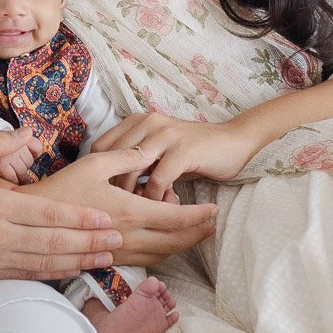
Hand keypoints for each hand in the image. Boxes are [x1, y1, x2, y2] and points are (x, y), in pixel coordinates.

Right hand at [0, 127, 123, 282]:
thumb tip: (29, 130)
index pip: (48, 214)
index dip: (81, 218)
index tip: (107, 217)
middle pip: (54, 242)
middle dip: (90, 241)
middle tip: (119, 238)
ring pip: (45, 263)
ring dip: (80, 260)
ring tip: (108, 256)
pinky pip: (29, 276)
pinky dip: (55, 273)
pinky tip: (75, 268)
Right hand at [20, 149, 217, 265]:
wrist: (34, 221)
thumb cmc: (63, 188)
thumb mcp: (94, 163)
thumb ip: (126, 156)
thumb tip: (150, 150)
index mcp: (129, 211)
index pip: (175, 217)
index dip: (198, 215)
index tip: (214, 210)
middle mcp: (128, 235)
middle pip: (175, 241)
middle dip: (198, 233)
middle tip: (213, 224)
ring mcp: (120, 250)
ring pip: (163, 253)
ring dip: (183, 244)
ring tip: (195, 231)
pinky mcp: (112, 258)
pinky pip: (147, 258)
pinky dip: (163, 250)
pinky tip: (165, 238)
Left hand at [91, 112, 262, 201]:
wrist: (233, 141)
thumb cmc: (192, 151)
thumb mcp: (158, 152)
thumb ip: (136, 162)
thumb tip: (111, 188)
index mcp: (138, 121)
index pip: (100, 147)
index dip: (98, 173)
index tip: (103, 195)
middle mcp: (148, 123)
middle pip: (112, 158)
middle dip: (111, 187)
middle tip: (119, 208)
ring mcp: (166, 135)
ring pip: (132, 169)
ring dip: (132, 195)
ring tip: (138, 211)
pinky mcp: (183, 150)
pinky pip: (159, 179)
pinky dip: (156, 198)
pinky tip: (161, 208)